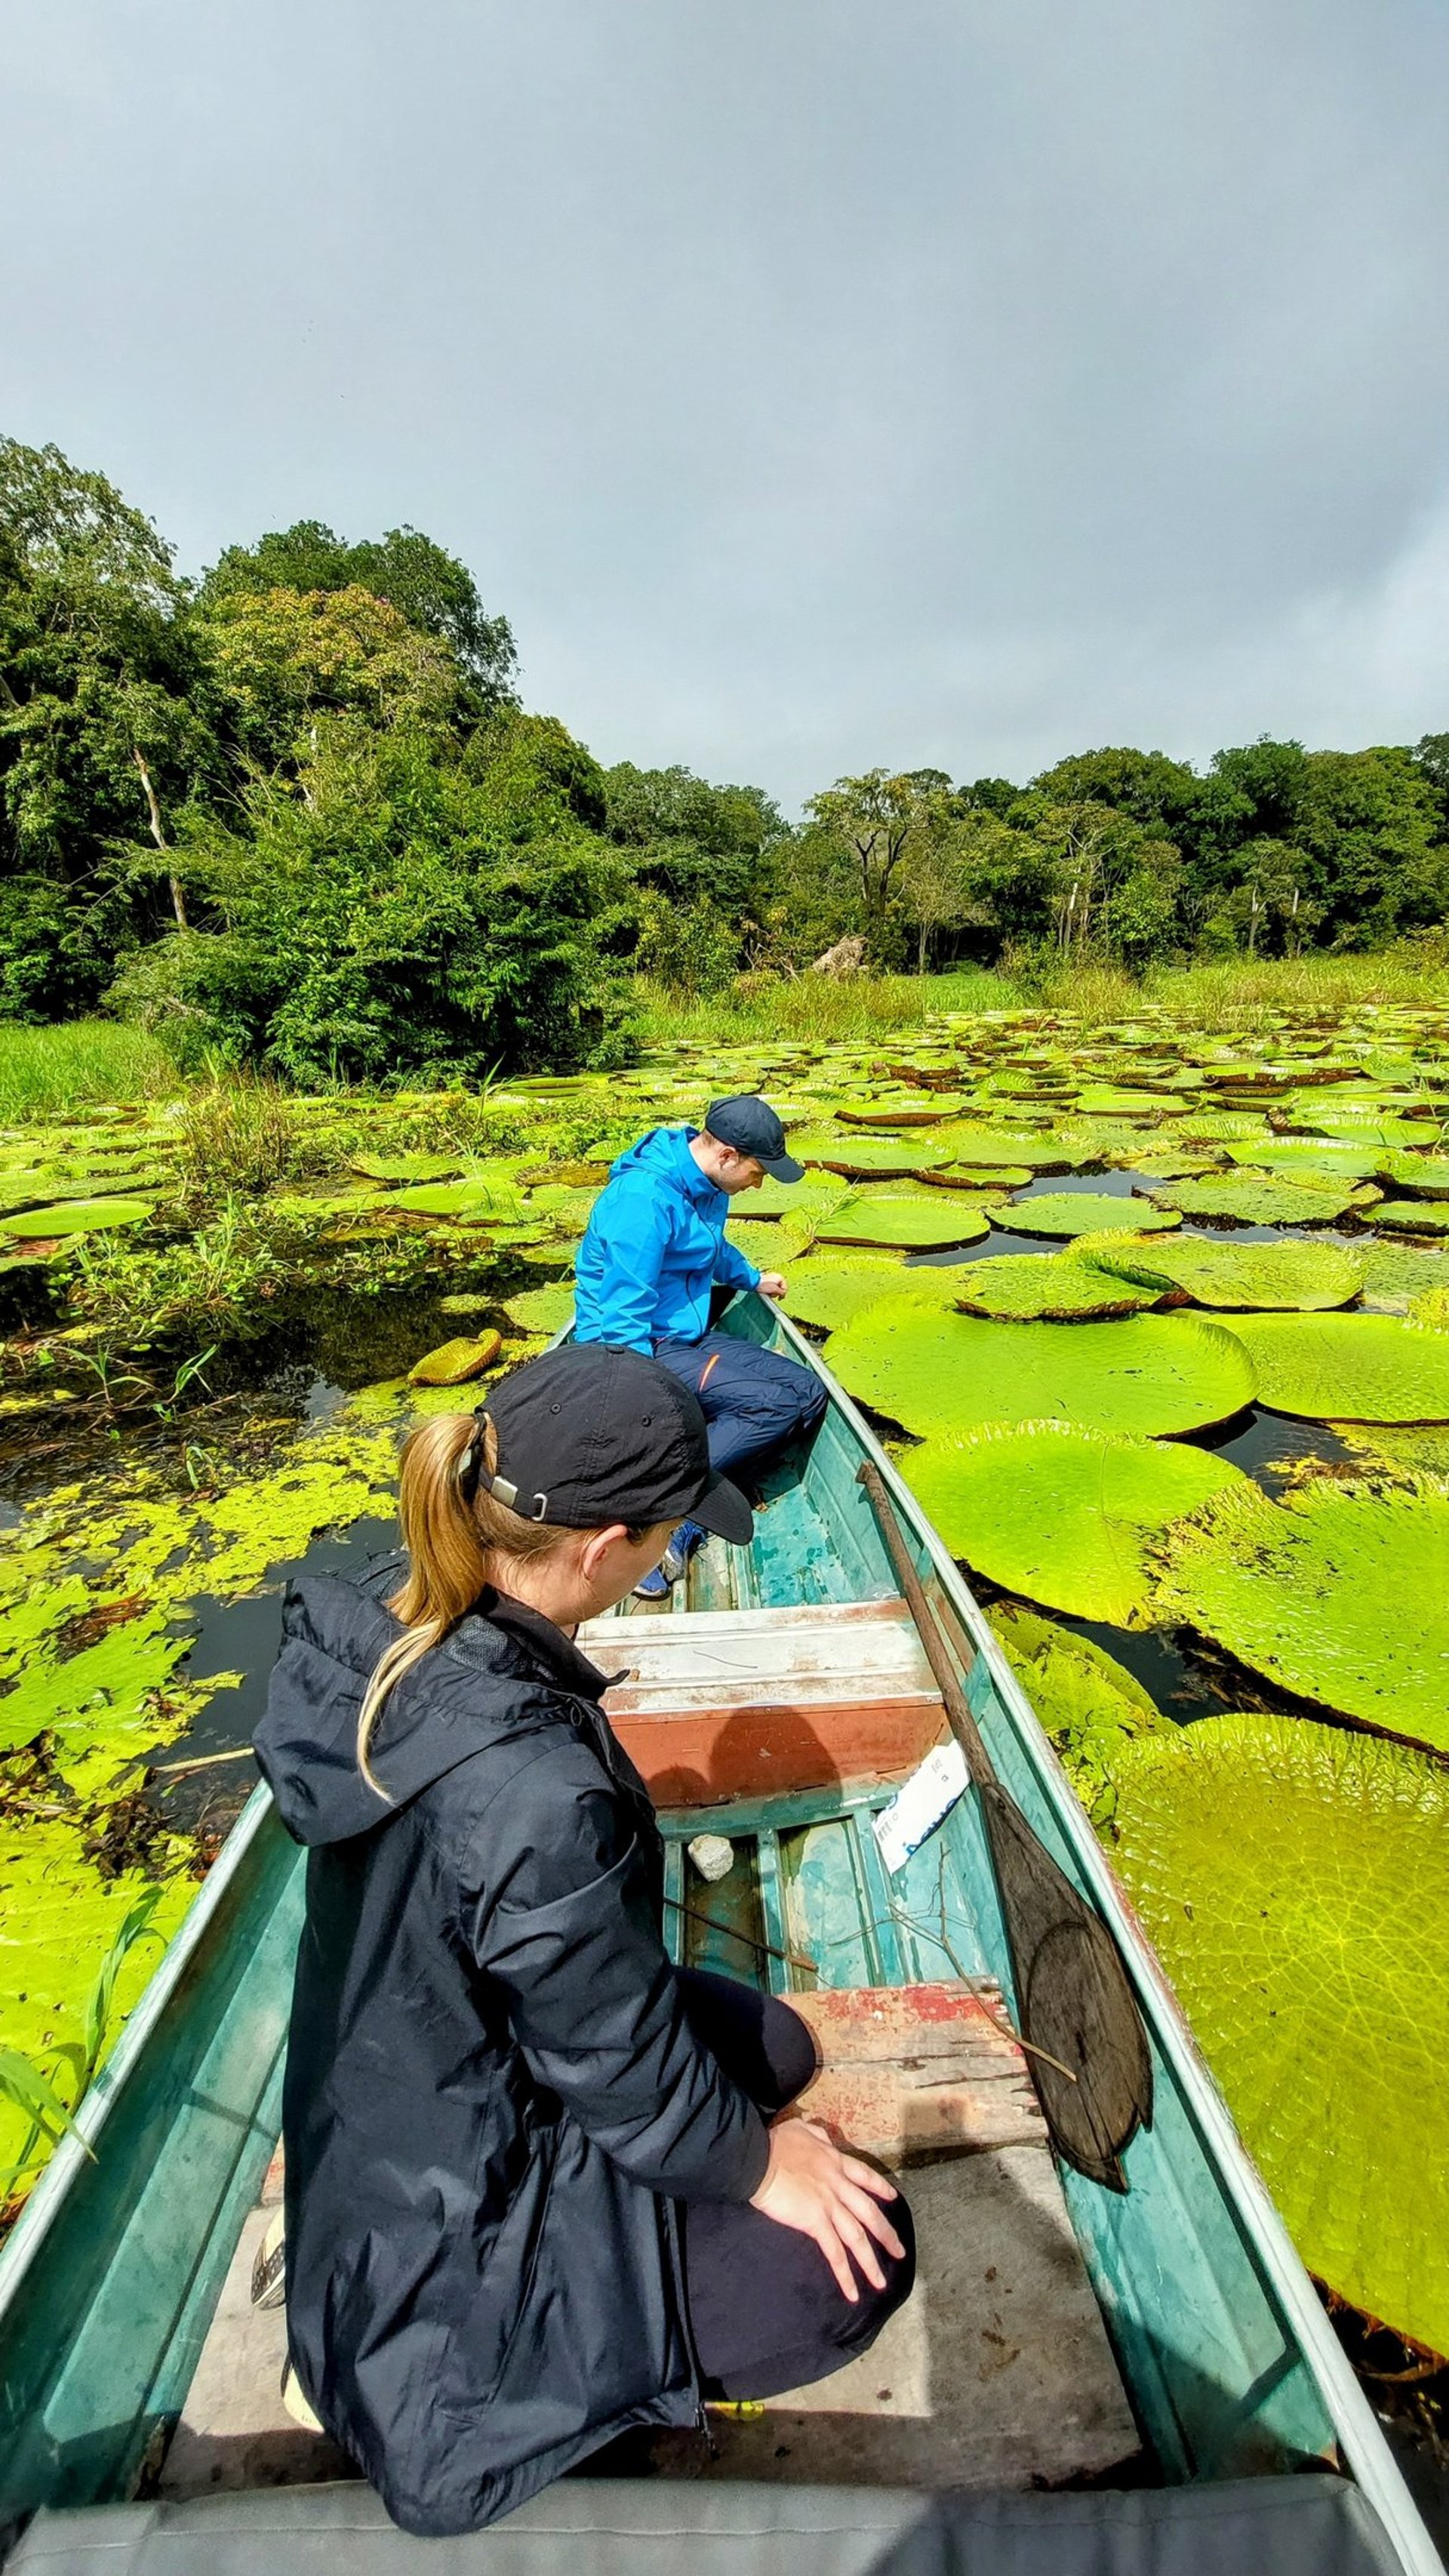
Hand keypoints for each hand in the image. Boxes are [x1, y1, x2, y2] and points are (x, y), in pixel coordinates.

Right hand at [748, 2117, 903, 2301]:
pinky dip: (844, 2274)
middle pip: (869, 2213)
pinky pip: (834, 2253)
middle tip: (900, 2252)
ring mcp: (829, 2205)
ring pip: (857, 2238)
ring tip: (881, 2282)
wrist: (758, 2159)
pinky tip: (852, 2292)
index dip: (880, 2188)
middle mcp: (838, 2185)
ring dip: (870, 2263)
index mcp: (836, 2162)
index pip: (865, 2176)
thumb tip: (824, 2139)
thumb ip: (818, 2134)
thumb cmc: (775, 2143)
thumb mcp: (802, 2129)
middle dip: (886, 2234)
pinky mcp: (815, 2222)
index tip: (893, 2198)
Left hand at [757, 1271, 786, 1299]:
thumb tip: (783, 1294)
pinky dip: (769, 1290)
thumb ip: (781, 1292)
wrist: (754, 1283)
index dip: (783, 1294)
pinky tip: (766, 1292)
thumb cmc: (764, 1285)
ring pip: (775, 1288)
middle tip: (772, 1294)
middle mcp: (777, 1277)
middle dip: (776, 1293)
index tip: (779, 1298)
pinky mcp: (767, 1281)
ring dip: (772, 1292)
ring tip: (768, 1293)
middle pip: (780, 1288)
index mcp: (780, 1277)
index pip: (785, 1287)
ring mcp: (772, 1278)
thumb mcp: (775, 1290)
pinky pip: (771, 1287)